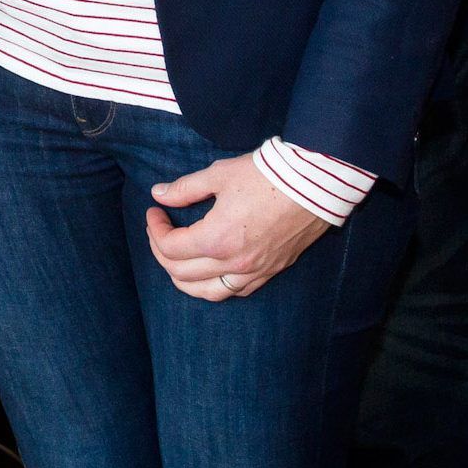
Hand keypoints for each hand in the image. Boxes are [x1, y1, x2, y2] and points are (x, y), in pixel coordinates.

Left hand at [145, 153, 326, 299]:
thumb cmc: (265, 175)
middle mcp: (233, 263)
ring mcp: (254, 272)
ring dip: (184, 279)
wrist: (313, 184)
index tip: (154, 211)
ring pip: (207, 293)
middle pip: (181, 274)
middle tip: (160, 230)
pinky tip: (208, 271)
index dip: (155, 229)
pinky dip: (214, 286)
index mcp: (217, 239)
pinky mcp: (270, 272)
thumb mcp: (218, 175)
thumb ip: (184, 189)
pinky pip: (235, 292)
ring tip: (175, 257)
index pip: (170, 248)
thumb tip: (158, 195)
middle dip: (161, 251)